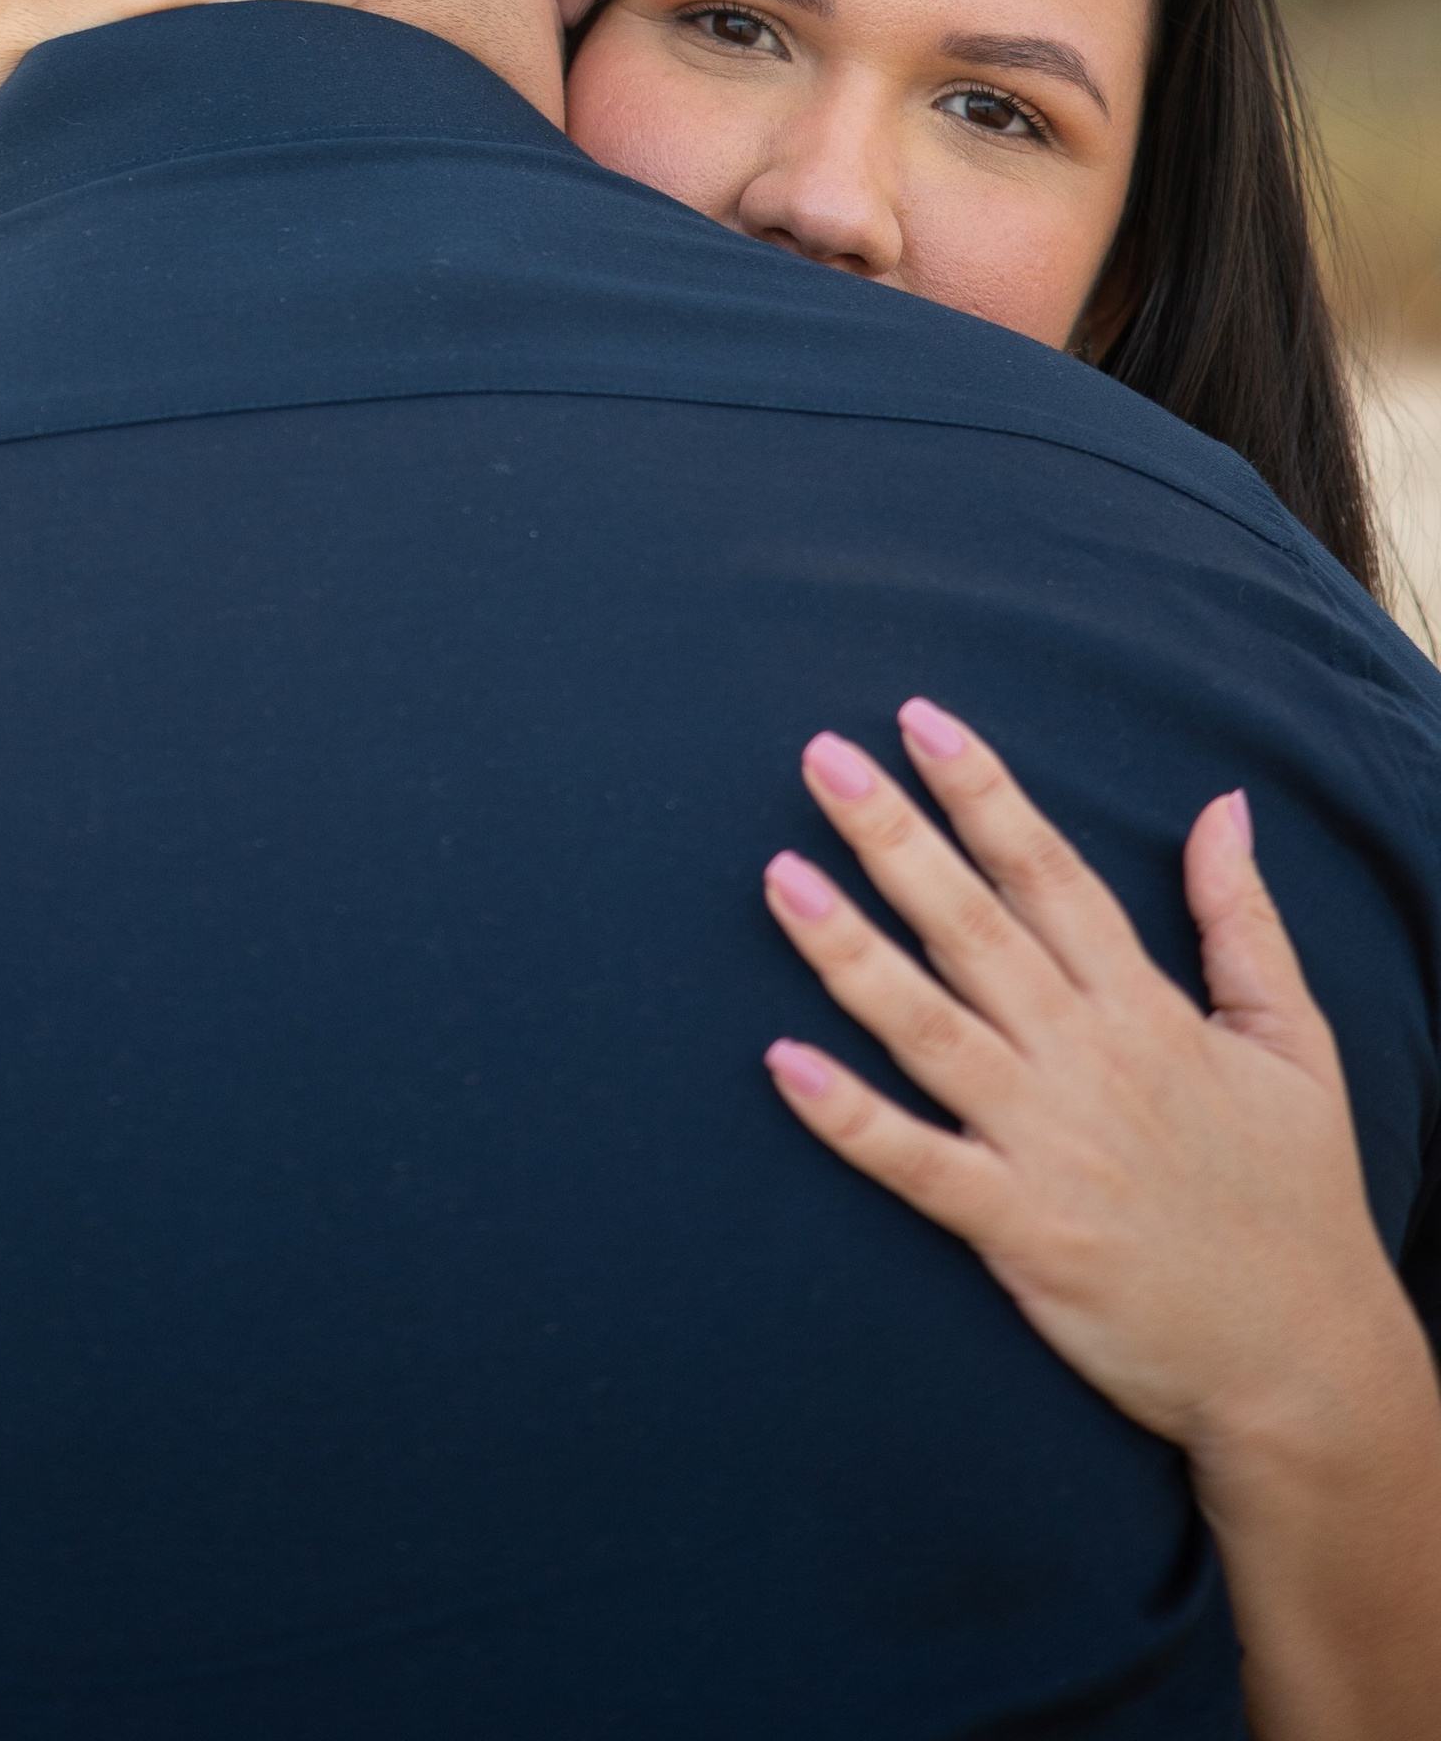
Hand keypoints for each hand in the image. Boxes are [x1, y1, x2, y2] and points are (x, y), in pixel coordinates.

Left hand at [757, 705, 1431, 1486]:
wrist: (1308, 1366)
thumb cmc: (1295, 1200)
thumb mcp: (1294, 1044)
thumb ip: (1243, 921)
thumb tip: (1223, 806)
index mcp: (1147, 1011)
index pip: (1051, 875)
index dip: (984, 793)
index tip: (919, 720)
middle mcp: (1090, 1062)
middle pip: (975, 928)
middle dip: (895, 837)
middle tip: (819, 757)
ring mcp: (1051, 1146)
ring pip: (931, 1029)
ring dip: (850, 954)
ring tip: (778, 878)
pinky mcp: (1023, 1233)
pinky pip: (920, 1165)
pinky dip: (851, 1118)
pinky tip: (782, 1063)